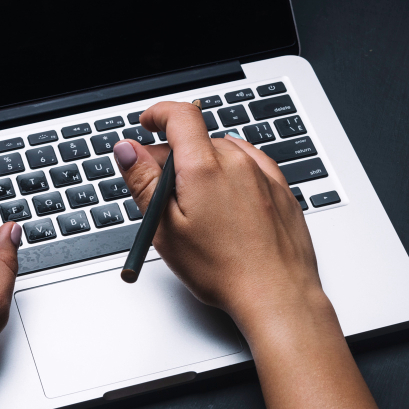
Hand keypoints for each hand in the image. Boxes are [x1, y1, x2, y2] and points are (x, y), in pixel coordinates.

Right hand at [112, 102, 321, 331]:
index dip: (158, 113)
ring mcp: (263, 175)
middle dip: (176, 157)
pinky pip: (251, 167)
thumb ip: (144, 182)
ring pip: (225, 154)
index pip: (180, 116)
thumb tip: (127, 149)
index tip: (147, 123)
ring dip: (206, 168)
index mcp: (204, 168)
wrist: (277, 294)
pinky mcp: (281, 189)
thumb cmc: (224, 271)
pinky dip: (234, 176)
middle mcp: (237, 163)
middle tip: (165, 195)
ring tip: (200, 210)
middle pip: (198, 140)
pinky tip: (228, 204)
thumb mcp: (166, 230)